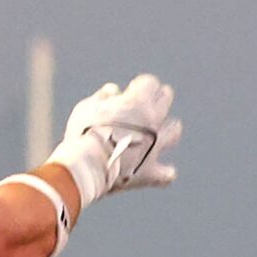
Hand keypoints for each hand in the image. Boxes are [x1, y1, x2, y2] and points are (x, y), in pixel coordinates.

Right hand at [48, 73, 180, 205]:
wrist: (87, 166)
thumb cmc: (82, 133)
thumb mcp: (86, 108)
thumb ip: (102, 97)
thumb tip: (114, 90)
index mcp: (138, 101)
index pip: (150, 82)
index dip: (139, 84)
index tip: (131, 88)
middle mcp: (153, 120)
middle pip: (165, 99)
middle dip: (158, 97)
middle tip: (147, 102)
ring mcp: (155, 145)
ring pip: (174, 131)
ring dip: (168, 128)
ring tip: (160, 131)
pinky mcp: (150, 170)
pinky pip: (166, 173)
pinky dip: (163, 172)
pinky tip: (160, 170)